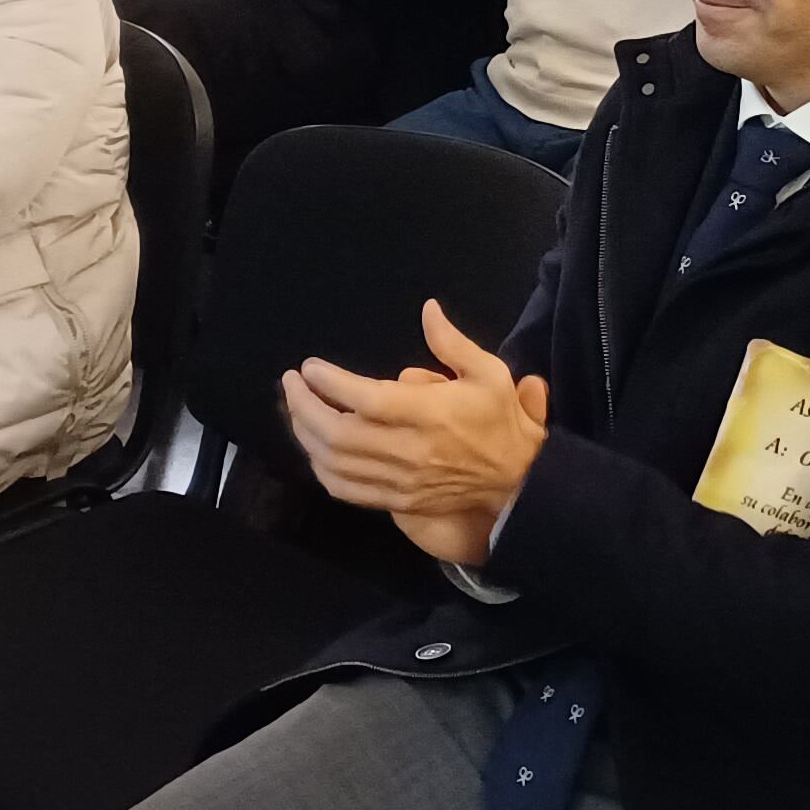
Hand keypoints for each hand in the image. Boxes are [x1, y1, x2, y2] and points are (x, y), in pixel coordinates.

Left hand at [279, 299, 550, 563]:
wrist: (518, 483)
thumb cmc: (501, 422)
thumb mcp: (489, 373)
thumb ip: (452, 342)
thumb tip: (427, 309)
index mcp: (431, 415)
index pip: (368, 400)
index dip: (331, 383)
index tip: (310, 367)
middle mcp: (410, 450)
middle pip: (339, 434)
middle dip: (304, 407)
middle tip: (291, 383)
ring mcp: (400, 480)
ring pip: (335, 463)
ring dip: (306, 435)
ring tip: (296, 409)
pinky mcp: (396, 501)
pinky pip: (346, 489)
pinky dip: (321, 468)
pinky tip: (313, 448)